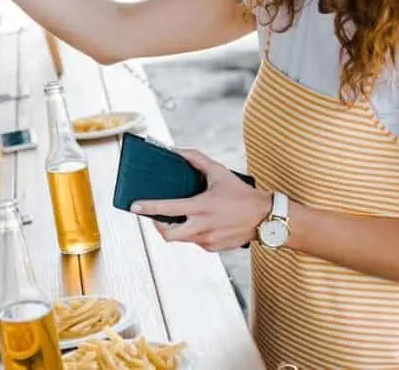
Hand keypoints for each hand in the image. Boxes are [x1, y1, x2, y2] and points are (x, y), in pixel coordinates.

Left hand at [130, 148, 271, 251]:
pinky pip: (195, 241)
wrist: (265, 218)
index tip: (133, 206)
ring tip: (180, 216)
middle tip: (156, 216)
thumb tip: (177, 151)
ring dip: (177, 228)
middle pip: (168, 234)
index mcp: (201, 207)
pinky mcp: (214, 248)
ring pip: (182, 238)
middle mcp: (202, 227)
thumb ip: (197, 159)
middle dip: (158, 226)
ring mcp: (208, 240)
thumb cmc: (241, 193)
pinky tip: (200, 222)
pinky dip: (192, 233)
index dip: (148, 208)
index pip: (167, 210)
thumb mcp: (219, 172)